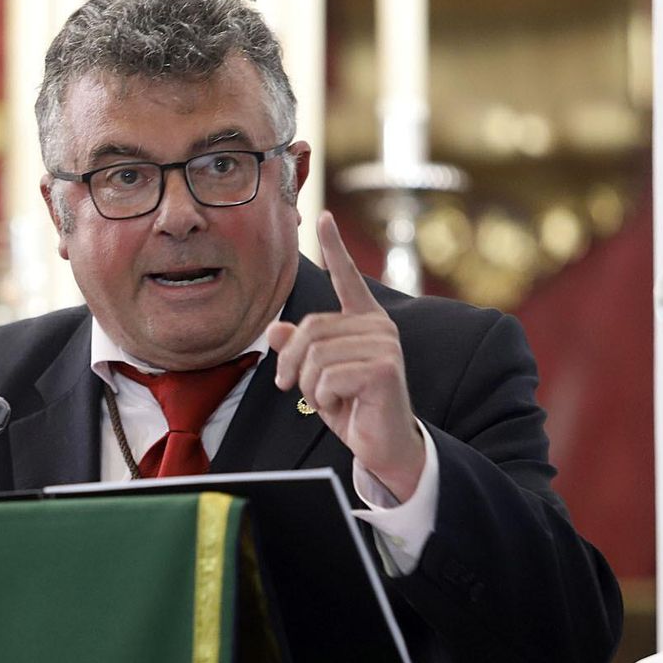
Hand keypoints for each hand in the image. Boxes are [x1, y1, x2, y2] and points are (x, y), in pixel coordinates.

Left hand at [267, 211, 425, 497]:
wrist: (384, 445)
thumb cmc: (352, 408)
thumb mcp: (316, 377)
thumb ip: (299, 350)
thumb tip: (277, 330)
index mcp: (364, 321)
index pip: (347, 278)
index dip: (334, 247)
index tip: (324, 217)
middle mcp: (378, 326)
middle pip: (309, 329)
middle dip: (292, 365)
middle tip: (293, 387)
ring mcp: (384, 344)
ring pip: (315, 356)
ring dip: (308, 385)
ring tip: (327, 399)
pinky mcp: (384, 368)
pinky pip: (327, 377)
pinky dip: (324, 398)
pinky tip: (342, 406)